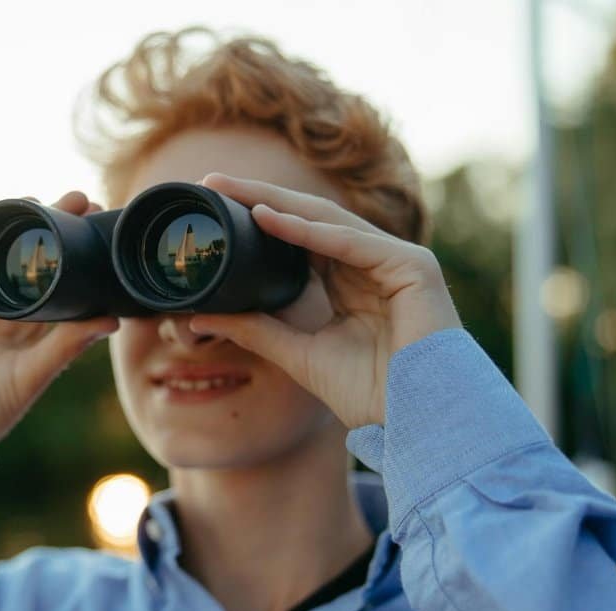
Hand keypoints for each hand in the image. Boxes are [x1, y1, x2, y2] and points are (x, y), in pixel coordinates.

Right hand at [0, 191, 119, 455]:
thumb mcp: (31, 378)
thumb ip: (66, 347)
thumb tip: (112, 319)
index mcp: (25, 319)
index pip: (52, 271)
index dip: (73, 244)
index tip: (98, 219)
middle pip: (19, 251)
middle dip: (45, 222)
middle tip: (75, 199)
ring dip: (2, 226)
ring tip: (29, 205)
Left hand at [188, 173, 461, 428]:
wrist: (416, 423)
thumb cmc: (370, 394)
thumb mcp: (297, 353)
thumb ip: (255, 330)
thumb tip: (199, 318)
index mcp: (350, 280)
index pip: (297, 236)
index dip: (258, 218)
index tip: (214, 205)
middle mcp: (373, 262)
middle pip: (308, 218)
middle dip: (259, 198)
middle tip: (212, 182)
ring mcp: (396, 260)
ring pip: (326, 220)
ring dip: (276, 203)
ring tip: (233, 192)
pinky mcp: (413, 265)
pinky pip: (350, 242)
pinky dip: (308, 231)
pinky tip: (270, 220)